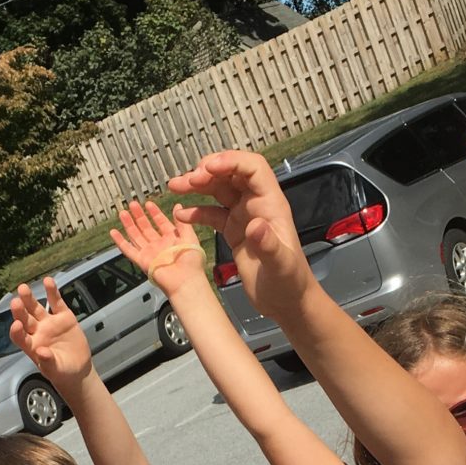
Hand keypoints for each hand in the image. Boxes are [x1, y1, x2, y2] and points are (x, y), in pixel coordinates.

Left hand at [9, 278, 94, 390]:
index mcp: (31, 346)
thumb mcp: (55, 371)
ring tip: (23, 289)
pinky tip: (48, 281)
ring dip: (29, 298)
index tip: (15, 325)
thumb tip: (41, 351)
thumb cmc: (62, 372)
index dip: (16, 331)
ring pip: (36, 308)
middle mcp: (37, 332)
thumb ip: (48, 362)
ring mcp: (49, 323)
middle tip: (16, 302)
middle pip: (25, 319)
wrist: (78, 369)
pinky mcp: (63, 317)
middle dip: (20, 311)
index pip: (19, 337)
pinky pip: (56, 302)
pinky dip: (52, 292)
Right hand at [111, 200, 205, 297]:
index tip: (149, 203)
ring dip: (129, 224)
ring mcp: (150, 253)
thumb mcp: (190, 236)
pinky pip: (128, 250)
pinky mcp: (142, 261)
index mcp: (171, 239)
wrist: (185, 280)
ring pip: (136, 236)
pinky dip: (120, 242)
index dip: (154, 213)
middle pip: (146, 227)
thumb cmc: (191, 262)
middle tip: (133, 204)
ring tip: (123, 212)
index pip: (161, 222)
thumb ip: (182, 222)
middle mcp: (159, 245)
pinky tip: (114, 232)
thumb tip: (178, 206)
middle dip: (139, 215)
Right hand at [168, 150, 314, 320]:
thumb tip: (255, 224)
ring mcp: (244, 217)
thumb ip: (268, 245)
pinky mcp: (234, 231)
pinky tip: (182, 215)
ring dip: (197, 186)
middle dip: (208, 171)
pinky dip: (196, 211)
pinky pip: (212, 213)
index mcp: (271, 205)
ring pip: (219, 190)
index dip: (231, 161)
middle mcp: (257, 205)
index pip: (252, 168)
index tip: (208, 167)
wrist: (287, 303)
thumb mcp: (281, 266)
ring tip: (175, 186)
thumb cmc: (290, 284)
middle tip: (187, 180)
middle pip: (231, 174)